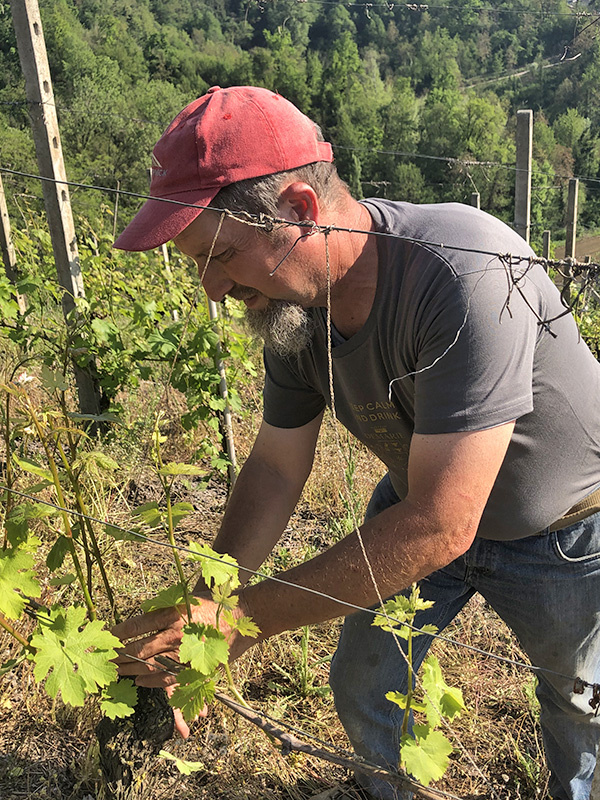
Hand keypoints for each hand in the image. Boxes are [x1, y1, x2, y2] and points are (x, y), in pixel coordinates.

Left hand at [112, 594, 254, 737]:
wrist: (244, 616)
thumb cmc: (214, 604)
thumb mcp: (187, 598)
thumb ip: (166, 606)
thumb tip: (142, 612)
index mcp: (173, 614)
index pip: (138, 625)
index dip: (119, 632)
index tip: (106, 636)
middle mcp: (176, 634)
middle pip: (139, 648)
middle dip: (119, 655)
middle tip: (104, 659)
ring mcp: (185, 653)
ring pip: (150, 665)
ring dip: (130, 669)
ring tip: (116, 670)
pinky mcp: (194, 667)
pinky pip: (167, 678)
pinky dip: (150, 680)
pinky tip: (138, 679)